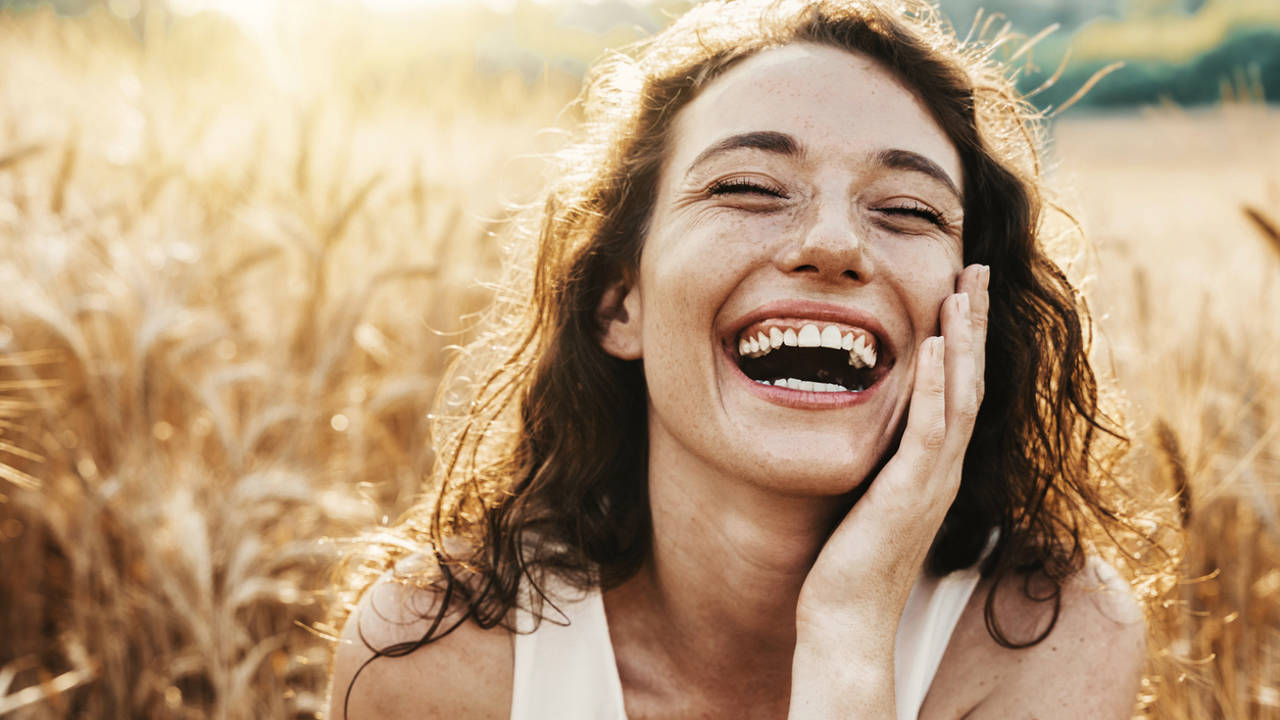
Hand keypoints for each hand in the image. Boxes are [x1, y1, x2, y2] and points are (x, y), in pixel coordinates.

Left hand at [789, 263, 989, 715]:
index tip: (961, 289)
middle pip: (968, 380)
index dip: (963, 337)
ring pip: (957, 396)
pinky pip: (926, 431)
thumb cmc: (850, 560)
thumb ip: (877, 456)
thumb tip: (865, 420)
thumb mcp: (867, 493)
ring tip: (962, 289)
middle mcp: (942, 467)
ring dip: (961, 340)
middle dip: (972, 322)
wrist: (847, 617)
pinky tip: (932, 347)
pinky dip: (932, 387)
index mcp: (932, 464)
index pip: (956, 387)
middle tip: (977, 268)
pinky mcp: (908, 494)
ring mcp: (931, 480)